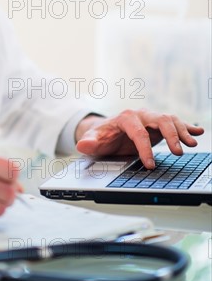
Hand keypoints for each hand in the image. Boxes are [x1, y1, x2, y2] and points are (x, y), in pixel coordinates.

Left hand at [75, 109, 203, 168]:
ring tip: (191, 144)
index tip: (149, 164)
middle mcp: (141, 115)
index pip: (138, 132)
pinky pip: (175, 122)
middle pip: (160, 120)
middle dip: (170, 135)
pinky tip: (198, 132)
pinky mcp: (158, 125)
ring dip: (182, 130)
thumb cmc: (101, 135)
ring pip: (170, 119)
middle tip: (179, 152)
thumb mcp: (94, 140)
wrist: (106, 129)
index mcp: (125, 118)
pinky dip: (187, 126)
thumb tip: (82, 145)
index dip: (144, 148)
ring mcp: (151, 119)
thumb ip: (89, 143)